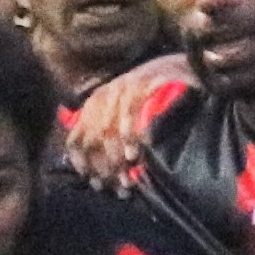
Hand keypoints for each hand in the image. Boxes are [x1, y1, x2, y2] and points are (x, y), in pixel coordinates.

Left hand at [62, 54, 191, 188]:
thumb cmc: (150, 99)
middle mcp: (103, 97)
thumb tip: (90, 173)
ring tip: (128, 180)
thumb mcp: (122, 115)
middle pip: (93, 140)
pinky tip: (135, 155)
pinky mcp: (140, 83)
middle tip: (118, 187)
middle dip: (104, 168)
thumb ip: (105, 138)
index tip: (95, 182)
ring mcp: (121, 88)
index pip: (76, 140)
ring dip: (116, 160)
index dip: (83, 164)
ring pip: (109, 131)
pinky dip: (130, 137)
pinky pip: (129, 113)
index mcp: (93, 107)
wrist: (178, 67)